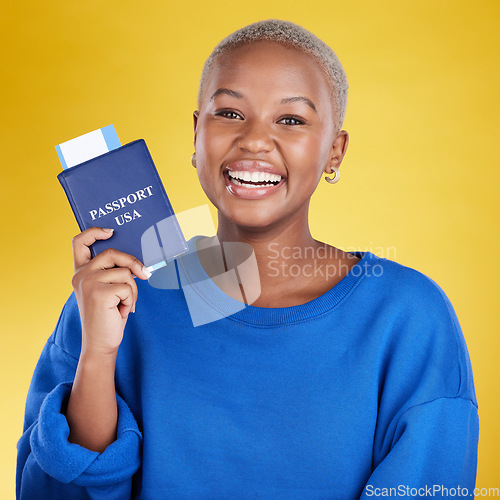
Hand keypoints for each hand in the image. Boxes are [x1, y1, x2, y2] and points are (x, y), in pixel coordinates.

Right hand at [71, 227, 150, 355]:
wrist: (101, 343)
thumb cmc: (108, 315)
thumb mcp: (108, 289)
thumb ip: (113, 272)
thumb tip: (136, 262)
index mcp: (80, 271)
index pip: (80, 242)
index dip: (94, 232)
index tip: (110, 232)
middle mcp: (81, 275)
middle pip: (113, 253)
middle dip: (133, 262)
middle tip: (144, 274)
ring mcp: (88, 283)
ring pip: (125, 272)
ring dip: (132, 289)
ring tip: (124, 304)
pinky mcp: (99, 293)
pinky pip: (128, 287)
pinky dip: (131, 300)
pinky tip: (121, 311)